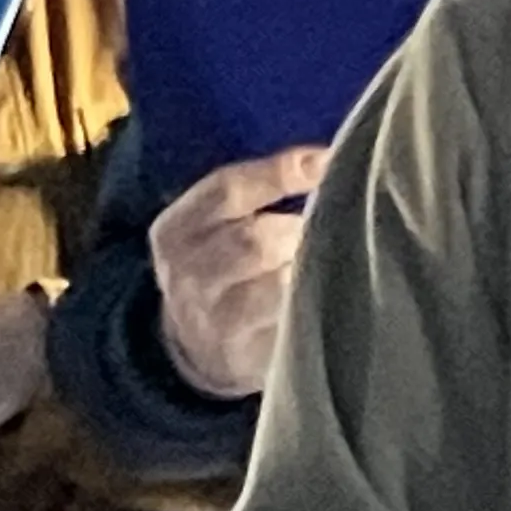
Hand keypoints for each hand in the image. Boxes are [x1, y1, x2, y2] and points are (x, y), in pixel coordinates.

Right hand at [150, 146, 331, 400]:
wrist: (196, 346)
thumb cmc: (223, 267)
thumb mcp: (217, 225)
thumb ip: (257, 190)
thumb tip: (326, 159)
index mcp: (178, 228)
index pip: (228, 189)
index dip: (279, 172)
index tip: (326, 160)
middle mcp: (189, 271)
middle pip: (257, 240)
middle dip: (301, 232)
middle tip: (330, 229)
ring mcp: (215, 316)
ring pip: (279, 283)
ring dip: (312, 268)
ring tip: (332, 261)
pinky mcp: (246, 351)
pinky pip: (294, 320)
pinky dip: (318, 302)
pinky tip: (332, 293)